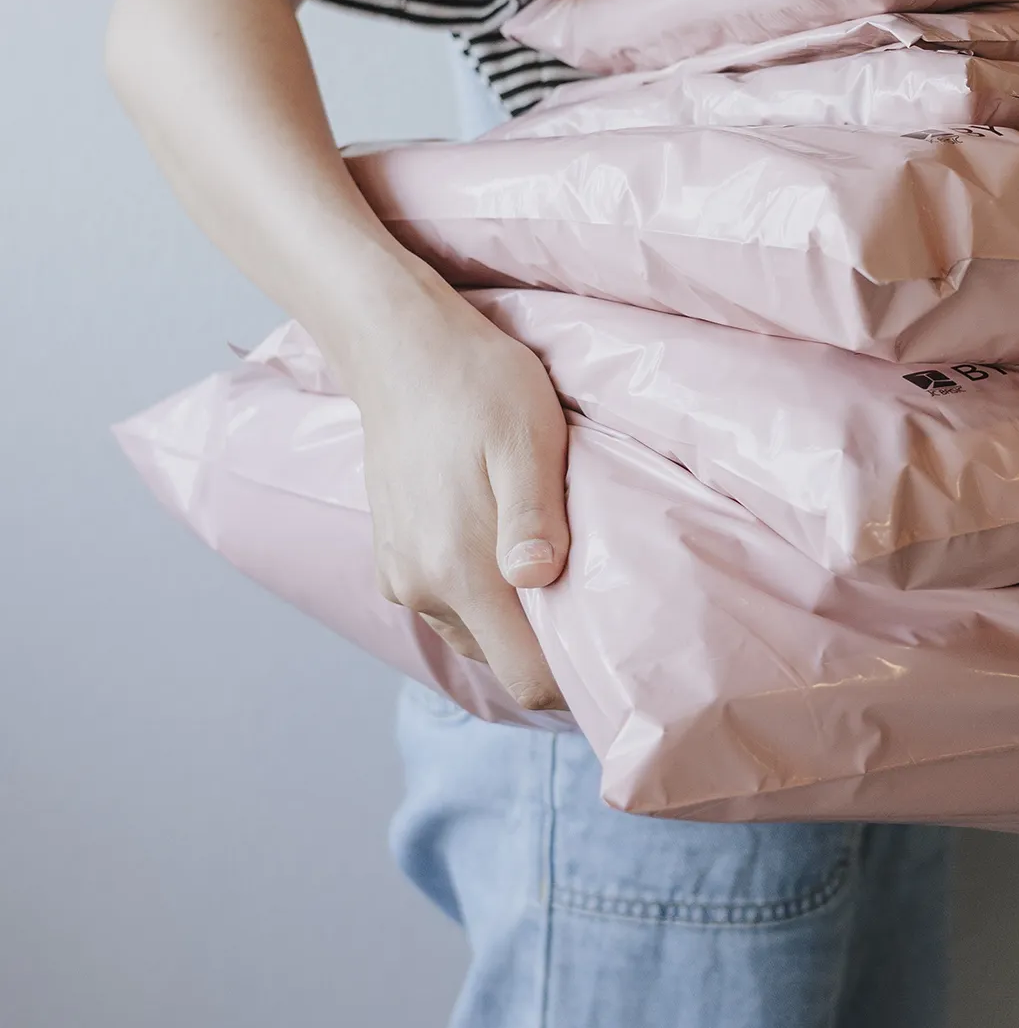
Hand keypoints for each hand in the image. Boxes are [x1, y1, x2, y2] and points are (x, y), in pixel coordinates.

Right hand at [346, 296, 571, 710]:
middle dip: (551, 642)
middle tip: (599, 593)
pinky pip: (452, 602)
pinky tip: (513, 544)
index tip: (615, 648)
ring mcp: (401, 576)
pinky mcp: (392, 558)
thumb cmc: (478, 386)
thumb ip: (532, 518)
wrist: (401, 349)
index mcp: (458, 570)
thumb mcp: (526, 440)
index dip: (574, 678)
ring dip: (518, 613)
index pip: (526, 676)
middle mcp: (422, 588)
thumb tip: (539, 579)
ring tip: (558, 560)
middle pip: (504, 659)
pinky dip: (486, 591)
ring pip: (478, 632)